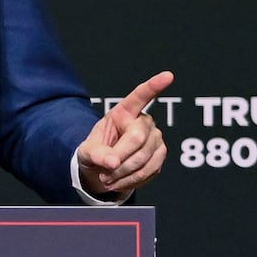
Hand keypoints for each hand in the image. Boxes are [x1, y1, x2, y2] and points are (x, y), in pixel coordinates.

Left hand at [76, 71, 172, 195]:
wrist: (104, 169)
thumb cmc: (96, 153)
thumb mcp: (87, 152)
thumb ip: (96, 154)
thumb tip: (112, 163)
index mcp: (123, 112)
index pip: (140, 96)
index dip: (154, 86)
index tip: (168, 76)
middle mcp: (143, 121)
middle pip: (137, 138)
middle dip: (119, 158)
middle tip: (104, 171)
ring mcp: (155, 138)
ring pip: (144, 157)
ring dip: (123, 173)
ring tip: (107, 178)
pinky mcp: (160, 155)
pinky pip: (149, 170)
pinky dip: (132, 180)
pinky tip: (120, 181)